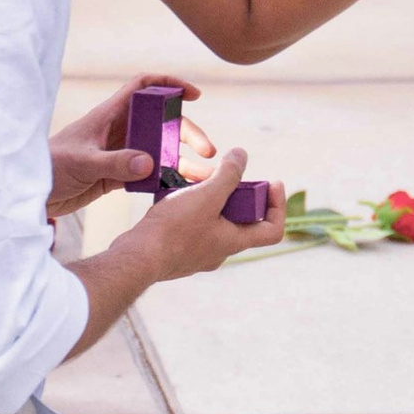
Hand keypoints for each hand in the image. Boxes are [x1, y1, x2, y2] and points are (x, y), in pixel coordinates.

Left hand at [46, 76, 197, 221]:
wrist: (31, 193)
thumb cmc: (50, 168)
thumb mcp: (83, 163)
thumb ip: (115, 163)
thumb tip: (150, 162)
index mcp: (109, 115)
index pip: (143, 87)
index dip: (169, 84)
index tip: (193, 95)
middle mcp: (118, 131)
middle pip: (161, 122)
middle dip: (187, 132)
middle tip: (207, 151)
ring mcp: (119, 152)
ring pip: (159, 149)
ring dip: (181, 160)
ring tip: (202, 177)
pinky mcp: (117, 175)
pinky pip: (148, 172)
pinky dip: (166, 179)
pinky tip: (181, 190)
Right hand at [133, 145, 286, 284]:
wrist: (136, 258)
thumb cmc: (173, 230)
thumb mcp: (206, 195)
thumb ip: (228, 174)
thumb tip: (241, 155)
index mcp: (234, 242)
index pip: (273, 229)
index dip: (277, 205)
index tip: (271, 183)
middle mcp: (219, 251)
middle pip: (242, 220)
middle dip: (237, 194)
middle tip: (226, 174)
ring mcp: (197, 253)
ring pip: (213, 221)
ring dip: (210, 198)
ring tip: (195, 178)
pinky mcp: (176, 250)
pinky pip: (191, 225)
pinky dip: (189, 207)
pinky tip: (173, 192)